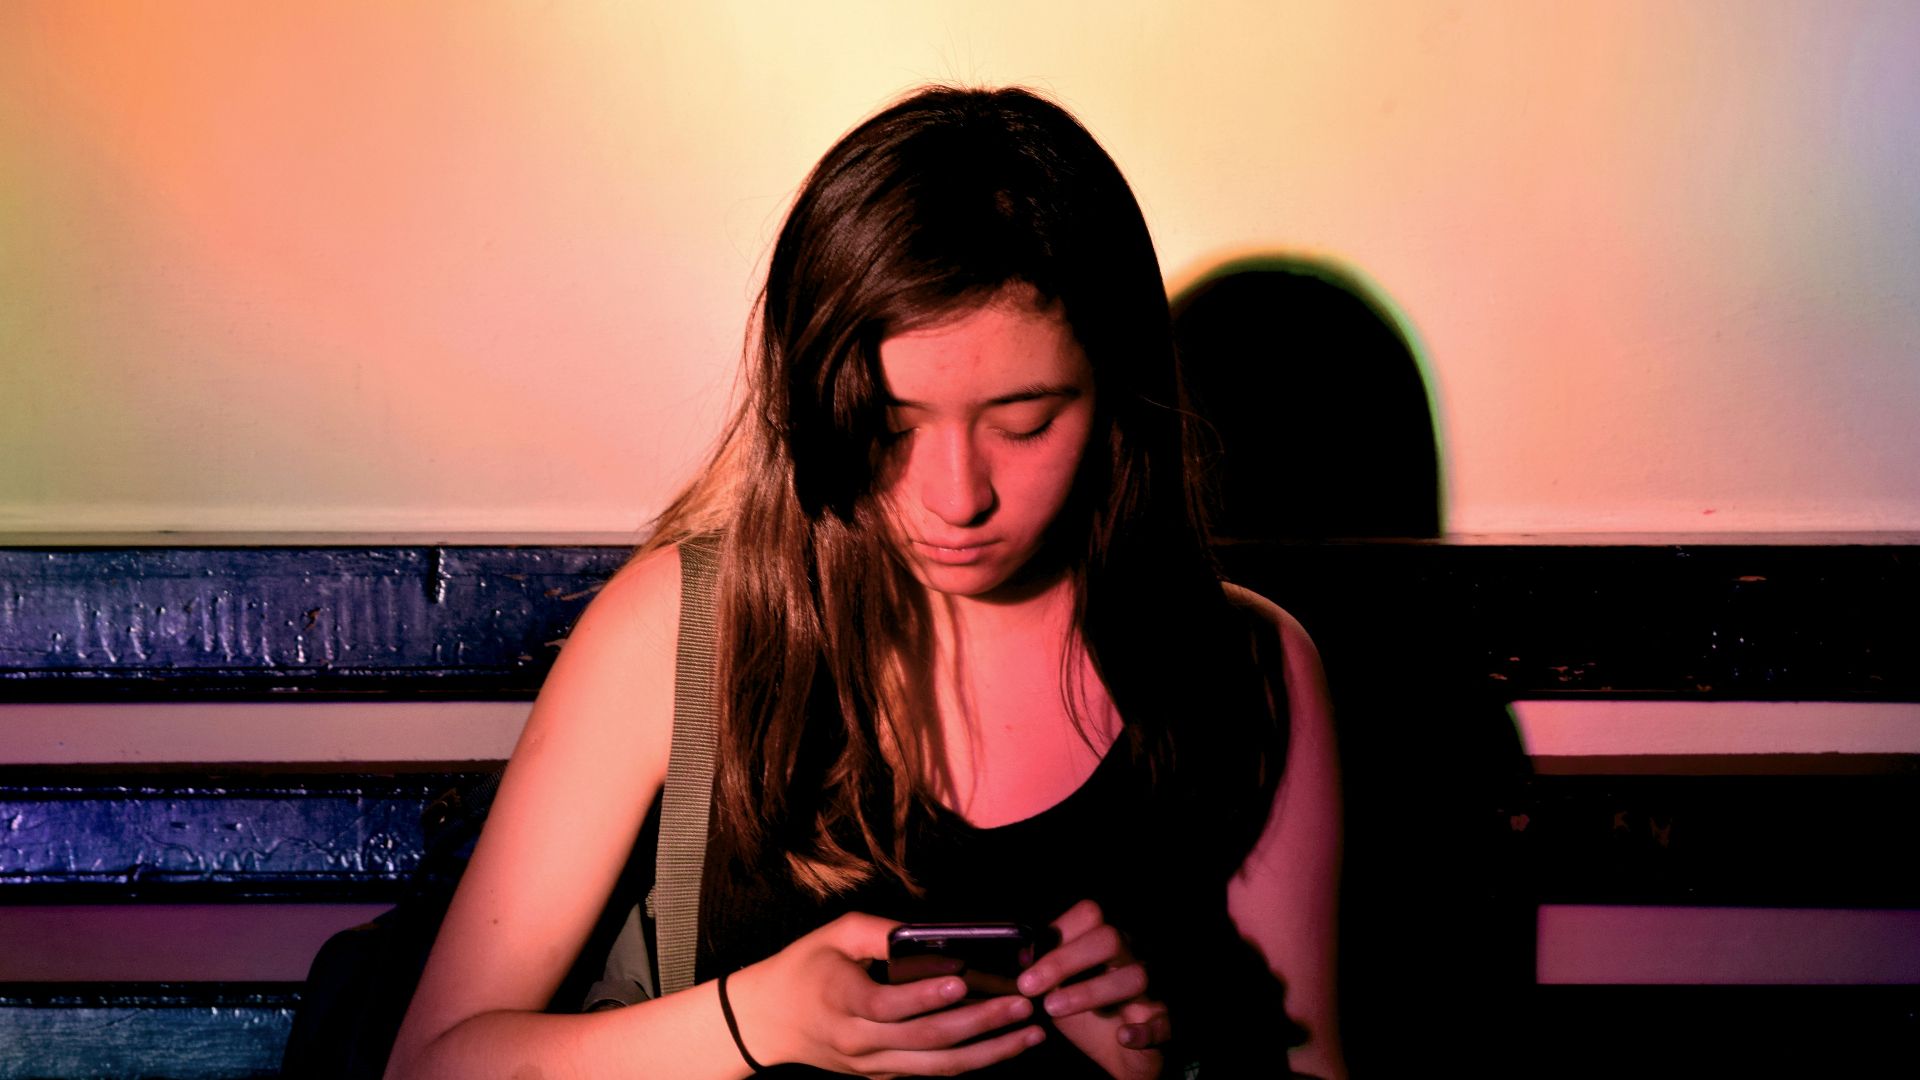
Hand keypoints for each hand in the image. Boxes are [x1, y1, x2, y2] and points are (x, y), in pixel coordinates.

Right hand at [728, 911, 1044, 1076]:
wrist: (765, 1023)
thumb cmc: (803, 968)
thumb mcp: (835, 935)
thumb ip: (882, 932)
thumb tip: (935, 935)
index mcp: (843, 1000)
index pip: (890, 1005)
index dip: (927, 994)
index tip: (963, 980)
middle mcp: (859, 1041)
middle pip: (927, 1040)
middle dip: (981, 1023)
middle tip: (1023, 1004)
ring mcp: (872, 1065)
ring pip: (938, 1066)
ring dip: (990, 1052)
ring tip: (1031, 1034)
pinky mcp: (882, 1076)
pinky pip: (931, 1072)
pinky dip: (971, 1060)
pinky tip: (1004, 1046)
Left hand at [1017, 899, 1169, 1079]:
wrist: (1123, 1059)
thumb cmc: (1091, 1017)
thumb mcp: (1060, 993)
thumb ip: (1044, 973)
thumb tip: (1022, 955)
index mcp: (1106, 944)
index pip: (1090, 915)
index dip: (1058, 931)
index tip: (1026, 964)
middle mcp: (1132, 957)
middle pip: (1109, 938)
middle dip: (1065, 960)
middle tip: (1029, 986)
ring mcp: (1152, 988)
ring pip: (1134, 976)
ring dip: (1091, 991)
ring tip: (1053, 1008)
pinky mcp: (1164, 1023)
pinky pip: (1161, 1021)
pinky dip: (1143, 1030)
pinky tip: (1123, 1036)